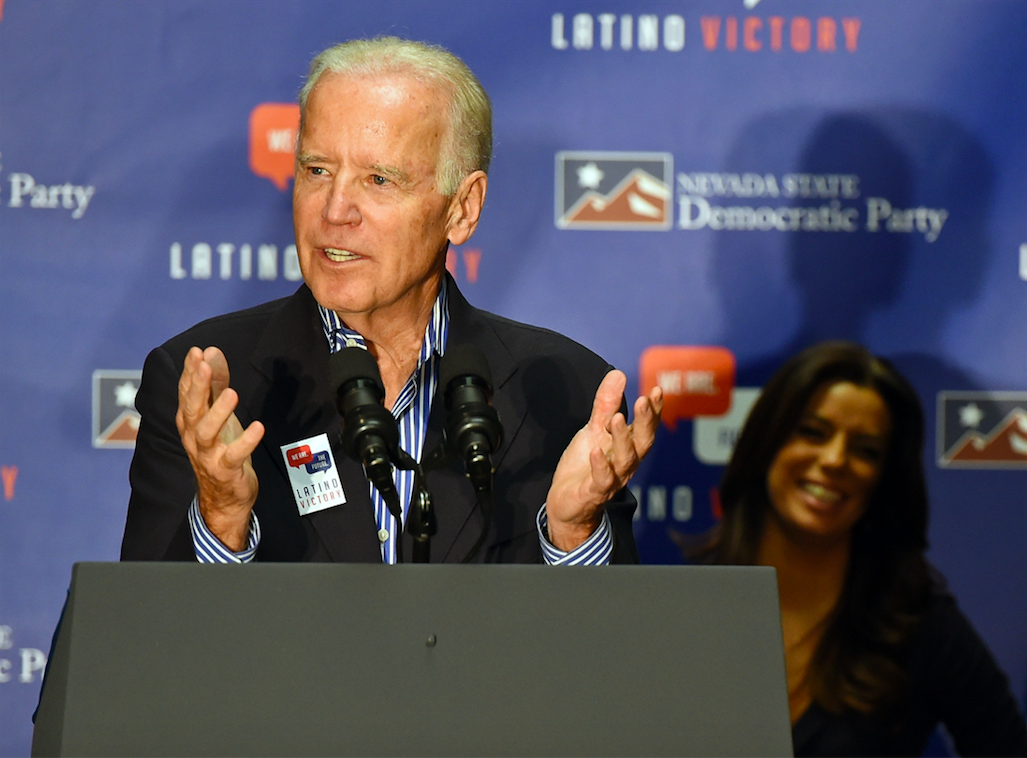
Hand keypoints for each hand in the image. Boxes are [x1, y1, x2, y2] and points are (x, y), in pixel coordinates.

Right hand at [176, 346, 264, 550]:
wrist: (225, 497)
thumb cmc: (221, 449)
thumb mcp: (219, 414)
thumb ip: (215, 384)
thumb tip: (211, 351)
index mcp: (190, 421)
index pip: (186, 393)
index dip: (190, 373)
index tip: (196, 352)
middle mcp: (193, 437)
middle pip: (191, 409)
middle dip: (196, 386)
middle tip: (202, 365)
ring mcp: (207, 455)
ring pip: (206, 432)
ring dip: (218, 412)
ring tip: (231, 393)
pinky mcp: (226, 471)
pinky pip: (234, 456)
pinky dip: (245, 442)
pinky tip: (258, 427)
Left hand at [545, 370, 663, 550]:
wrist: (567, 503)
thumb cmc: (585, 465)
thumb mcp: (594, 430)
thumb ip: (606, 404)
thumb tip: (618, 373)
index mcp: (628, 447)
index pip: (646, 427)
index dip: (654, 410)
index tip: (657, 390)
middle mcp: (626, 463)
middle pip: (643, 442)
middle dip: (645, 421)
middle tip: (644, 400)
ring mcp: (612, 479)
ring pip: (626, 460)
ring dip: (623, 439)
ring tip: (617, 418)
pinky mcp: (594, 492)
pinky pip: (602, 480)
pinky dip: (601, 466)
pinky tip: (596, 451)